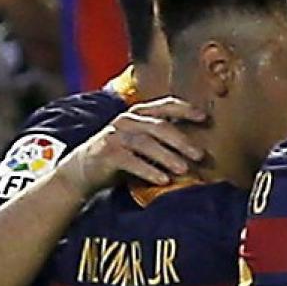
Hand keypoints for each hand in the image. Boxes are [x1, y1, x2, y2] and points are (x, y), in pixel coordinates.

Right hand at [55, 98, 206, 194]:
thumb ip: (162, 138)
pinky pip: (131, 161)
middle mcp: (127, 119)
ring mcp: (115, 135)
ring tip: (184, 170)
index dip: (185, 109)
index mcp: (139, 112)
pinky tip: (163, 180)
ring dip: (168, 157)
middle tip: (200, 155)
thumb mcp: (141, 142)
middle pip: (160, 126)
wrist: (82, 171)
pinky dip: (149, 170)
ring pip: (146, 143)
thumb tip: (198, 146)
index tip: (205, 117)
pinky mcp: (106, 152)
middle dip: (182, 141)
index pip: (166, 105)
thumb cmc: (120, 155)